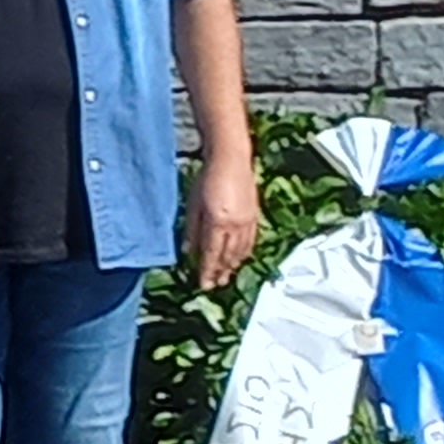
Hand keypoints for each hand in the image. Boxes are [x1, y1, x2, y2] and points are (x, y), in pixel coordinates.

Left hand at [188, 151, 263, 290]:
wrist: (231, 160)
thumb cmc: (208, 178)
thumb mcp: (193, 205)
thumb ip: (192, 230)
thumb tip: (188, 252)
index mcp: (218, 222)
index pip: (212, 254)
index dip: (207, 271)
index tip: (204, 284)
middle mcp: (235, 225)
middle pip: (228, 255)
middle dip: (221, 272)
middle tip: (216, 284)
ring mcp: (248, 220)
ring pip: (241, 250)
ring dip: (234, 265)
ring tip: (228, 275)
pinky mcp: (254, 215)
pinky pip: (251, 240)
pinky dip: (245, 252)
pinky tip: (240, 257)